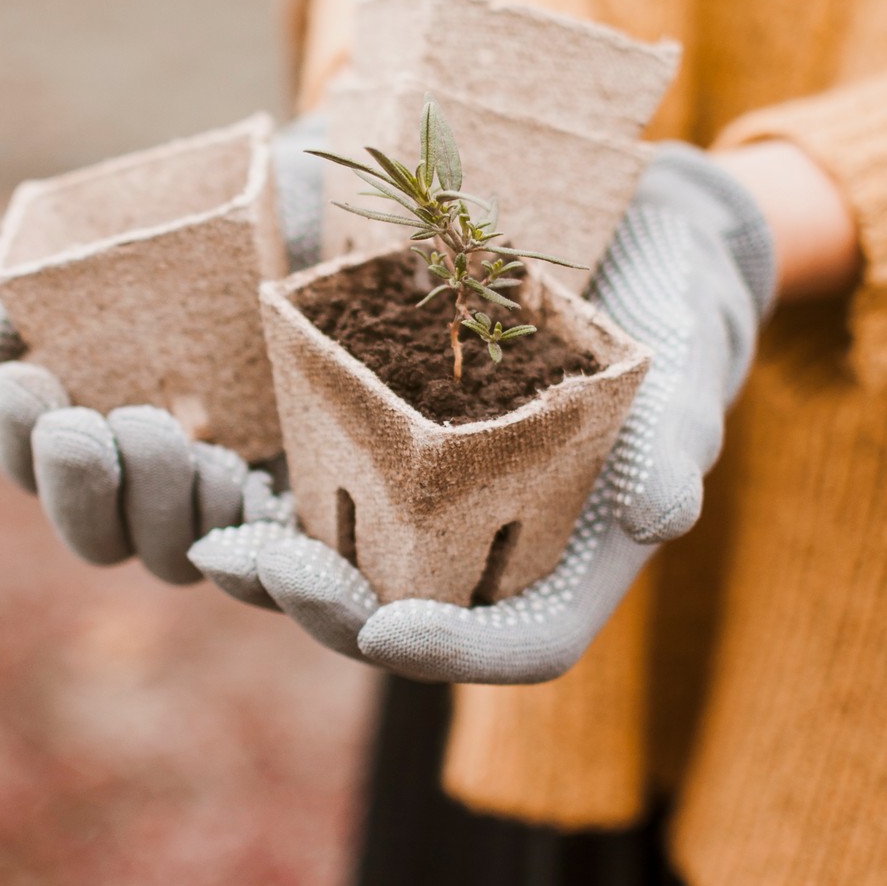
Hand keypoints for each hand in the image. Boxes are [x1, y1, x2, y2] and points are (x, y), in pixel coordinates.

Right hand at [0, 116, 325, 582]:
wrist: (348, 209)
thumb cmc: (228, 223)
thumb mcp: (118, 236)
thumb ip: (28, 288)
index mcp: (101, 419)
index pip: (35, 462)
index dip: (16, 433)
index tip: (21, 377)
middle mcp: (161, 480)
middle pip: (97, 534)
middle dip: (80, 490)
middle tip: (92, 426)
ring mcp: (241, 507)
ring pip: (174, 557)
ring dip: (164, 511)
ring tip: (182, 440)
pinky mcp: (324, 523)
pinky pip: (286, 586)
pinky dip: (267, 576)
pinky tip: (256, 517)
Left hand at [188, 144, 777, 681]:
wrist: (631, 234)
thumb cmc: (675, 303)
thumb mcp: (690, 355)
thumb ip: (676, 436)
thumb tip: (659, 514)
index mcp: (572, 555)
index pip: (515, 642)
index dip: (451, 651)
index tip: (389, 630)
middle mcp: (487, 547)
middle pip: (400, 620)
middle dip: (326, 608)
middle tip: (263, 568)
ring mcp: (422, 505)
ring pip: (337, 573)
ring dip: (266, 571)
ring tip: (216, 543)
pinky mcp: (370, 448)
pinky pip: (304, 498)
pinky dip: (251, 498)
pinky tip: (196, 468)